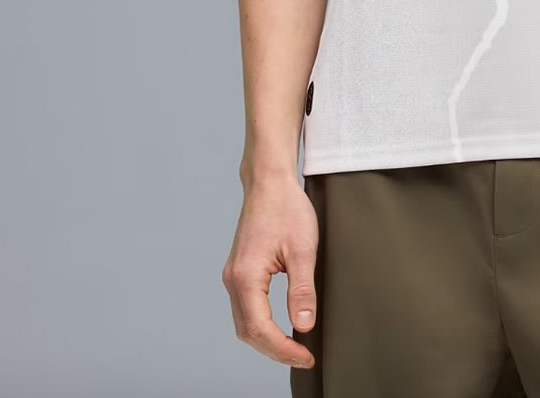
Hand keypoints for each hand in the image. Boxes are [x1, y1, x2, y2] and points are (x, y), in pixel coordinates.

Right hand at [221, 175, 318, 369]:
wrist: (269, 182)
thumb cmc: (287, 209)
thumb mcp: (302, 250)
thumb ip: (302, 290)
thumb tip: (304, 325)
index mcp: (246, 277)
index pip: (260, 329)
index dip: (283, 349)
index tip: (306, 356)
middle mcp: (233, 279)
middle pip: (248, 332)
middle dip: (275, 350)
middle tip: (303, 356)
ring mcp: (233, 275)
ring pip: (244, 322)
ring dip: (267, 340)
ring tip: (294, 347)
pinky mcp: (239, 271)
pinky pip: (245, 309)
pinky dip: (261, 324)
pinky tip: (280, 327)